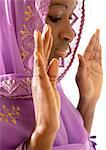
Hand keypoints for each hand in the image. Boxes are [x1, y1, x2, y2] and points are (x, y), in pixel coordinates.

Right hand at [28, 24, 60, 148]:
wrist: (48, 120)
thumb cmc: (50, 104)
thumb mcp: (53, 86)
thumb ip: (53, 74)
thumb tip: (54, 60)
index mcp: (42, 76)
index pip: (45, 57)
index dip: (47, 46)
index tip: (48, 34)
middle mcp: (39, 76)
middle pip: (42, 55)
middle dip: (44, 40)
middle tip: (45, 27)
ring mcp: (39, 80)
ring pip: (39, 60)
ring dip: (40, 46)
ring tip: (40, 32)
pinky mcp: (41, 86)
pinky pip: (40, 71)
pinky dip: (39, 61)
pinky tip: (38, 52)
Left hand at [76, 29, 102, 105]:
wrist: (89, 97)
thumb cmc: (83, 89)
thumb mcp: (81, 78)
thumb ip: (81, 66)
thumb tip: (79, 54)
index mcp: (82, 64)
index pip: (87, 49)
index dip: (91, 41)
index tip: (94, 32)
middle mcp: (87, 63)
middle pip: (92, 48)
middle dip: (95, 39)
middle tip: (97, 30)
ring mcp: (93, 66)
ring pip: (95, 52)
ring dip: (97, 43)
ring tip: (98, 35)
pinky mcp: (98, 69)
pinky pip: (99, 58)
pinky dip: (99, 52)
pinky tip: (100, 46)